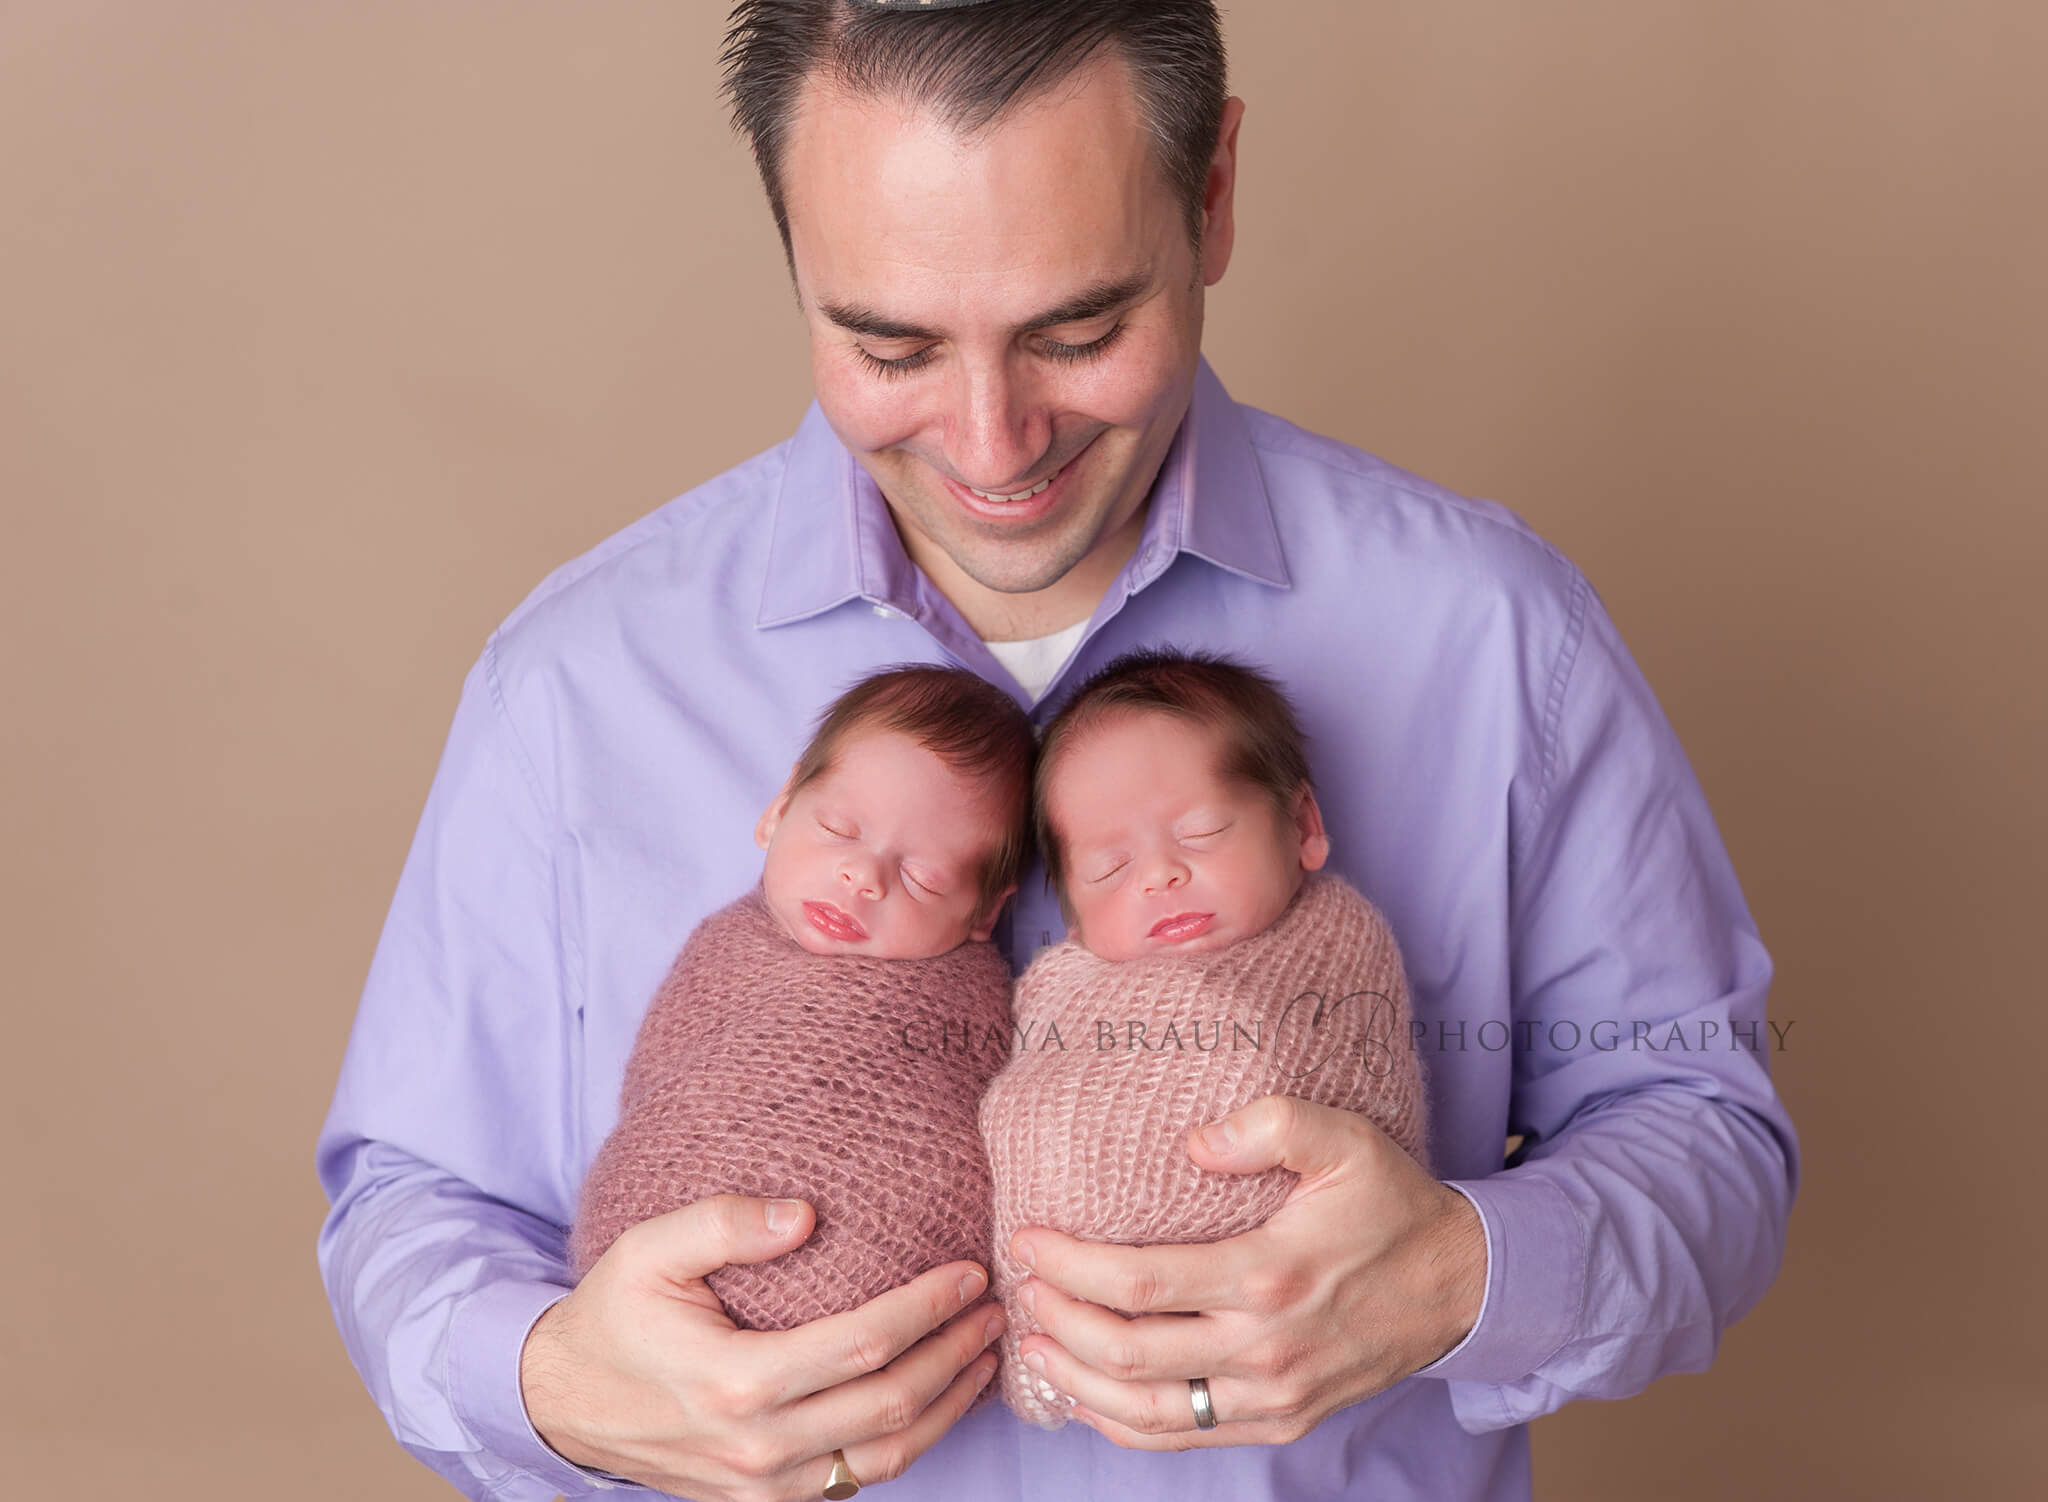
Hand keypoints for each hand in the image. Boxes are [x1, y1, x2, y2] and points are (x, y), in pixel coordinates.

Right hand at [521, 1195, 1004, 1499]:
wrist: (562, 1402)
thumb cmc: (613, 1316)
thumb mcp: (649, 1250)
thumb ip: (725, 1223)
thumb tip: (805, 1214)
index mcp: (736, 1383)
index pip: (862, 1346)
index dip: (926, 1308)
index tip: (968, 1272)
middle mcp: (758, 1447)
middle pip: (890, 1405)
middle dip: (955, 1353)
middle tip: (996, 1307)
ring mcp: (764, 1487)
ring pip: (886, 1458)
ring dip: (948, 1404)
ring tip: (984, 1353)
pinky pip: (857, 1480)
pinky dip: (909, 1441)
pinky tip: (936, 1398)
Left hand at [1009, 1095, 1483, 1448]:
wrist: (1463, 1283)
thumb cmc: (1392, 1205)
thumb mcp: (1345, 1139)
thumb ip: (1270, 1124)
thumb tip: (1193, 1143)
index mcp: (1269, 1276)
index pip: (1140, 1283)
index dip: (1070, 1265)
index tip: (1029, 1240)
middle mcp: (1266, 1348)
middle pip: (1129, 1354)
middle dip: (1060, 1322)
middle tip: (1023, 1289)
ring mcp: (1274, 1394)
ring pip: (1149, 1413)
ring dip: (1079, 1383)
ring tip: (1037, 1344)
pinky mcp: (1283, 1419)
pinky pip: (1188, 1438)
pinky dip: (1126, 1427)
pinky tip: (1090, 1399)